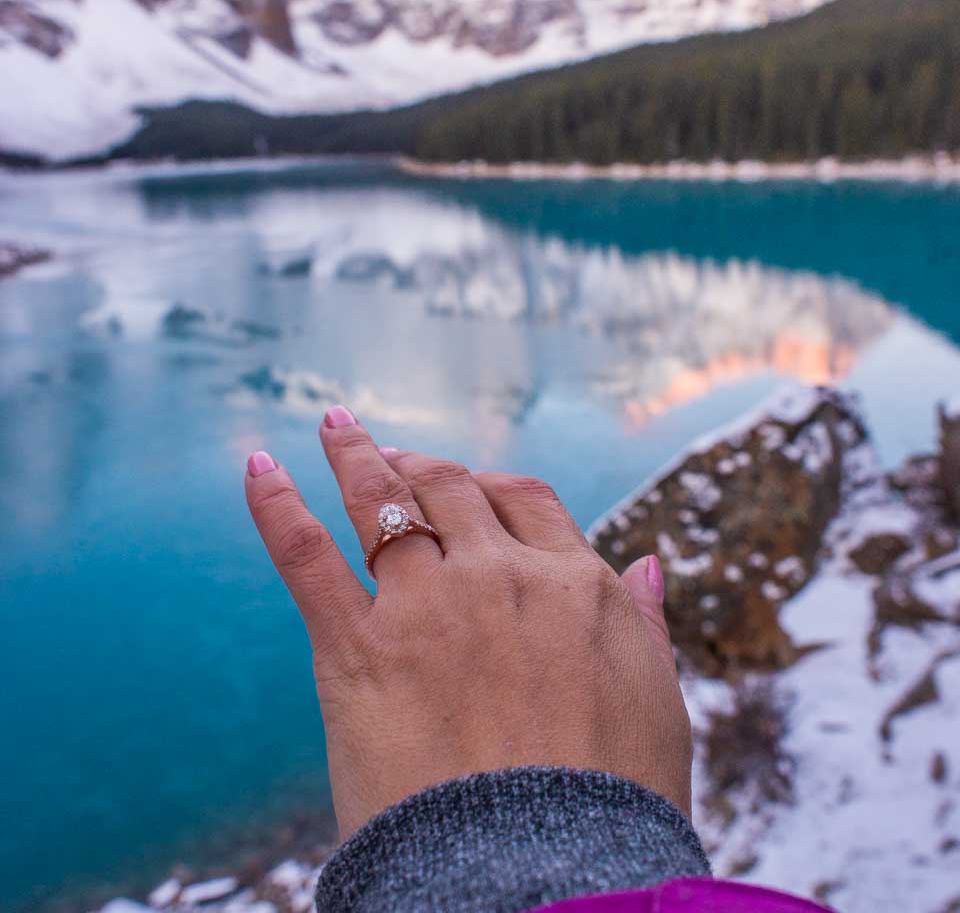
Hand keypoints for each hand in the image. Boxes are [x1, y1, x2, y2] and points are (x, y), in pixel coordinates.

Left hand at [244, 407, 692, 839]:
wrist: (546, 877)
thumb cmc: (613, 804)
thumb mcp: (658, 703)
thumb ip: (645, 623)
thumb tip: (647, 563)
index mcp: (573, 583)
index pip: (524, 501)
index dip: (492, 486)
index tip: (472, 489)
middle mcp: (499, 575)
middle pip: (452, 488)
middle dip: (423, 465)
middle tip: (397, 456)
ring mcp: (427, 604)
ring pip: (382, 499)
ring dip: (356, 454)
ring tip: (336, 424)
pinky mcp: (358, 647)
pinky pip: (306, 553)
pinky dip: (277, 503)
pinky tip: (259, 466)